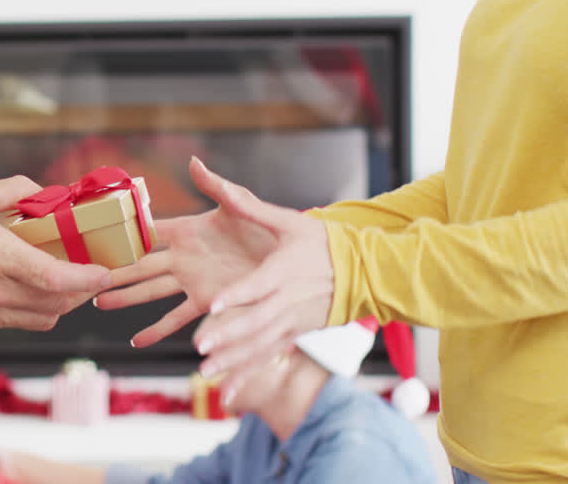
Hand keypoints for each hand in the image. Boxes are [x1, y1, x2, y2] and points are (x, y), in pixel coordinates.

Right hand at [0, 176, 110, 335]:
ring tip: (63, 283)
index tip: (105, 273)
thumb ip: (15, 190)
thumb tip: (46, 191)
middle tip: (92, 276)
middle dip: (81, 292)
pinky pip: (16, 322)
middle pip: (57, 305)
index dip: (87, 280)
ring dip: (59, 304)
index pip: (56, 280)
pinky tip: (25, 289)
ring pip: (41, 319)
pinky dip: (30, 309)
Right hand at [94, 156, 278, 346]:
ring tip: (98, 302)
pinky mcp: (206, 302)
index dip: (122, 234)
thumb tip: (193, 161)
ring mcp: (193, 281)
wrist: (295, 261)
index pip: (148, 231)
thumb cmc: (269, 228)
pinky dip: (157, 330)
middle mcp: (185, 257)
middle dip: (113, 270)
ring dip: (125, 298)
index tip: (95, 237)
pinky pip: (176, 318)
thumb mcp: (243, 205)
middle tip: (85, 274)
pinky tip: (138, 341)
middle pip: (140, 264)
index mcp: (189, 230)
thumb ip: (217, 186)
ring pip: (150, 291)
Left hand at [187, 167, 334, 405]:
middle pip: (255, 321)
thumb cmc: (322, 242)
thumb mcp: (287, 219)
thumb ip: (245, 204)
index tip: (215, 302)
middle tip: (201, 346)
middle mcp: (288, 301)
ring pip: (260, 346)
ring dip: (232, 361)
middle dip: (228, 335)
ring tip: (206, 373)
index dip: (237, 294)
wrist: (366, 272)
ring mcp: (293, 323)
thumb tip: (206, 172)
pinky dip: (247, 376)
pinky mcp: (295, 336)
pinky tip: (226, 395)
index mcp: (284, 270)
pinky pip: (268, 359)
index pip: (258, 284)